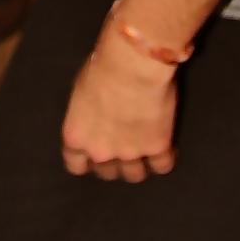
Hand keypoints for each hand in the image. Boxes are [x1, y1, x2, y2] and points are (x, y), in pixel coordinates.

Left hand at [61, 24, 178, 182]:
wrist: (132, 65)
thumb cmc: (100, 67)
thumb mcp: (81, 90)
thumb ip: (86, 113)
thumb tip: (94, 116)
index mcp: (77, 136)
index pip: (75, 164)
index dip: (85, 160)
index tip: (91, 153)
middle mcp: (101, 152)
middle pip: (106, 172)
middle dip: (112, 161)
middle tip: (119, 145)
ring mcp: (130, 153)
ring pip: (134, 175)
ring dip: (137, 164)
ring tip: (142, 150)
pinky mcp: (158, 148)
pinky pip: (162, 166)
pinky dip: (163, 159)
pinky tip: (164, 149)